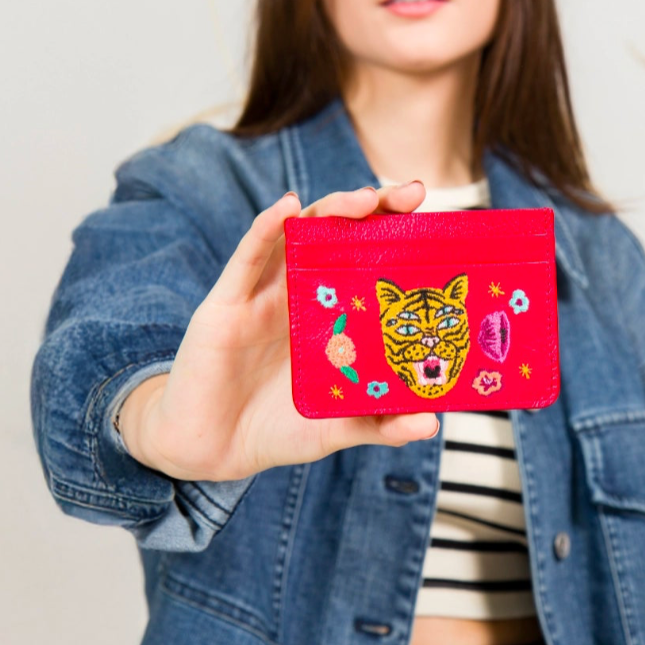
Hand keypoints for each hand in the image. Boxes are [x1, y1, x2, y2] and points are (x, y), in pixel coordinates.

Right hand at [118, 181, 440, 481]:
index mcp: (328, 315)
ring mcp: (261, 295)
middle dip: (373, 206)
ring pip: (295, 234)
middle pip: (336, 233)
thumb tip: (432, 424)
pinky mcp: (226, 305)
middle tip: (411, 194)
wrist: (212, 451)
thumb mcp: (337, 427)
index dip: (396, 232)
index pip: (365, 258)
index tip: (432, 214)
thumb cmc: (274, 431)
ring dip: (329, 209)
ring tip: (364, 198)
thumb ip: (381, 423)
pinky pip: (247, 258)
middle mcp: (297, 294)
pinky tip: (286, 207)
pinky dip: (264, 228)